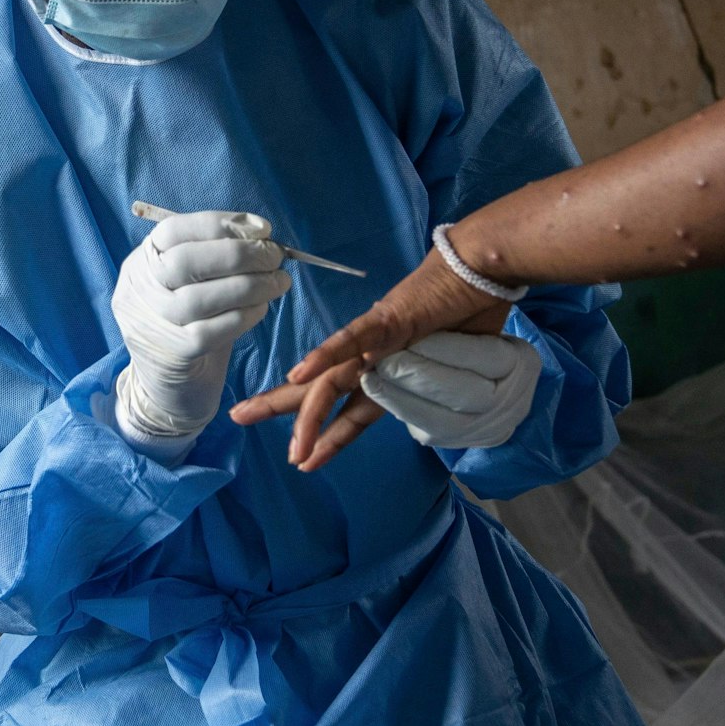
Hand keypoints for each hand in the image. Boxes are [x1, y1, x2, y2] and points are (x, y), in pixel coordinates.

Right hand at [112, 210, 291, 447]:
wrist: (169, 391)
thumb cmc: (188, 326)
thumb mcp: (190, 284)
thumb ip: (215, 258)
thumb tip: (261, 236)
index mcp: (141, 263)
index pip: (173, 229)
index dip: (221, 224)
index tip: (262, 229)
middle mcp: (138, 291)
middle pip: (186, 260)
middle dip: (240, 254)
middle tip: (276, 257)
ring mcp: (151, 325)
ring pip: (200, 297)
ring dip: (250, 285)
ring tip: (279, 283)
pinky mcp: (172, 356)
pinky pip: (213, 331)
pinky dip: (244, 315)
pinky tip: (261, 309)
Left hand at [230, 249, 508, 468]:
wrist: (485, 270)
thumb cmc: (474, 312)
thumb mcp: (459, 366)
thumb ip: (442, 389)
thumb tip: (444, 412)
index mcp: (388, 368)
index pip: (349, 408)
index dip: (326, 434)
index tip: (303, 456)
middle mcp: (375, 357)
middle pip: (322, 391)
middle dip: (280, 407)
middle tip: (239, 418)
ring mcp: (379, 340)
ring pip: (332, 380)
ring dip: (305, 411)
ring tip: (283, 441)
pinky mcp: (389, 321)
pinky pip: (353, 341)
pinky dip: (325, 357)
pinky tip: (298, 373)